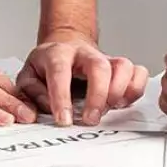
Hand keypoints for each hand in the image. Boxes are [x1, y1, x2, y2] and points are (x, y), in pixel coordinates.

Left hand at [16, 31, 149, 126]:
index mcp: (58, 54)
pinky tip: (122, 102)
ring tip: (107, 110)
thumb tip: (41, 112)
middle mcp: (85, 53)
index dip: (62, 98)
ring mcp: (106, 58)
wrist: (66, 45)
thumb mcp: (28, 76)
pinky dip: (135, 89)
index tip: (64, 120)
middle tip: (91, 120)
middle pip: (98, 66)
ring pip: (123, 66)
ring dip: (119, 92)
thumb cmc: (47, 65)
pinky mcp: (121, 67)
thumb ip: (30, 94)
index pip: (60, 72)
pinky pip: (138, 73)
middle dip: (97, 96)